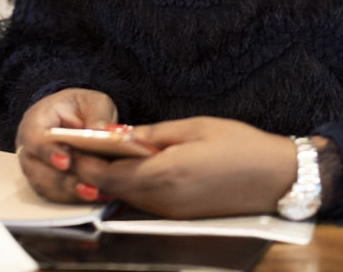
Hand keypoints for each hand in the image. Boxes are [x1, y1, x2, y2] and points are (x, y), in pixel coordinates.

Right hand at [15, 88, 117, 202]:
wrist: (75, 116)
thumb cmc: (80, 107)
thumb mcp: (94, 102)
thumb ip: (98, 115)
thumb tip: (103, 133)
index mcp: (34, 121)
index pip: (34, 139)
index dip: (48, 152)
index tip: (66, 163)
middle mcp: (28, 147)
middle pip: (37, 169)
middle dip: (63, 180)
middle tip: (89, 187)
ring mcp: (34, 167)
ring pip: (45, 186)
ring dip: (70, 193)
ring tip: (96, 193)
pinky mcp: (44, 182)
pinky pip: (54, 195)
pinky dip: (74, 198)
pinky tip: (97, 196)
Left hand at [71, 117, 296, 218]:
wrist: (275, 177)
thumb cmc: (240, 145)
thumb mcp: (195, 127)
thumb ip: (153, 132)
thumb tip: (120, 133)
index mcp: (164, 172)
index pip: (108, 172)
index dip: (83, 160)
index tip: (67, 144)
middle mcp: (163, 198)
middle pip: (112, 188)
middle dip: (90, 169)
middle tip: (74, 149)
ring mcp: (171, 211)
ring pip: (127, 196)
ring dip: (109, 179)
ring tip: (96, 156)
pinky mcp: (180, 215)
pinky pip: (145, 201)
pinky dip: (131, 185)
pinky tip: (131, 168)